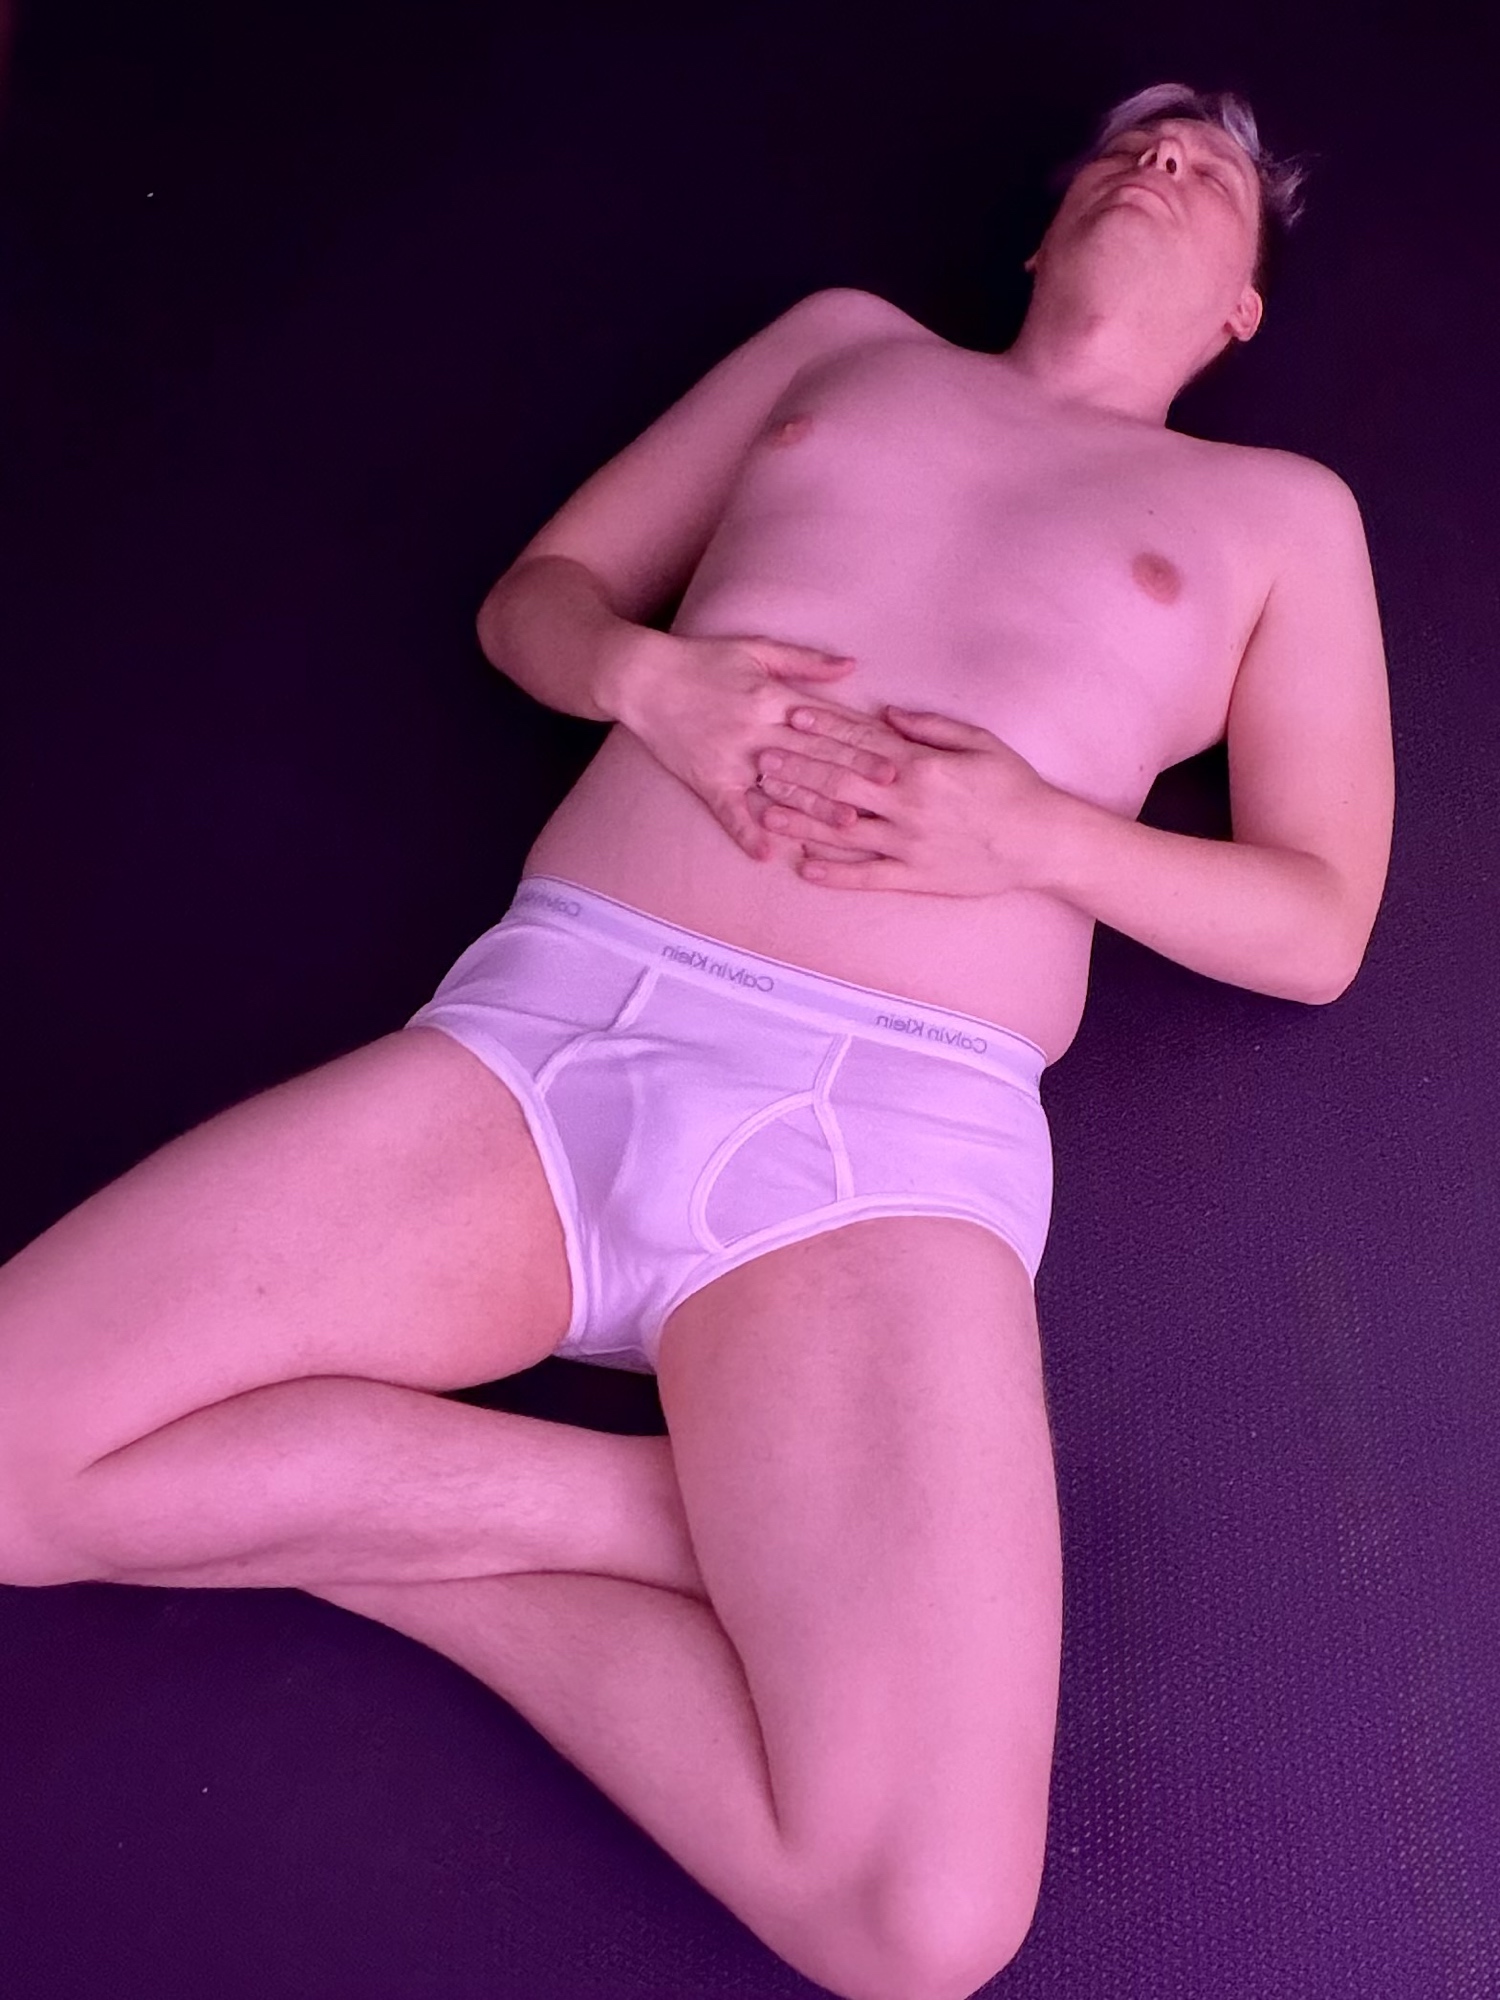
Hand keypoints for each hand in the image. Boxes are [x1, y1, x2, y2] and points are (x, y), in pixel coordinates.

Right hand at [610, 629, 899, 860]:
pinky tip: (766, 853)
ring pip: (779, 786)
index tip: (895, 752)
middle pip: (813, 755)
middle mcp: (755, 730)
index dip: (863, 738)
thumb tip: (852, 666)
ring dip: (814, 807)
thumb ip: (805, 661)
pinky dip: (745, 832)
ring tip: (847, 825)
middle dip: (853, 773)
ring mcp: (730, 758)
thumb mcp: (755, 650)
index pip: (826, 721)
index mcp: (772, 698)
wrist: (640, 678)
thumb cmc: (701, 661)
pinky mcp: (706, 779)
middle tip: (890, 790)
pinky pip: (728, 810)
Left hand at [748, 701, 1060, 894]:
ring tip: (765, 812)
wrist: (1043, 842)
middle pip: (839, 784)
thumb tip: (886, 712)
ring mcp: (908, 843)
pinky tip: (804, 869)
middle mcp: (907, 804)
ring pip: (842, 830)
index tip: (791, 719)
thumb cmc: (1015, 786)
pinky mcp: (915, 876)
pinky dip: (834, 874)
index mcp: (921, 766)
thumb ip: (930, 726)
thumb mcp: (980, 741)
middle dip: (797, 771)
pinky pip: (866, 876)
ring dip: (801, 821)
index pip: (860, 743)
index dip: (823, 730)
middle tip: (761, 761)